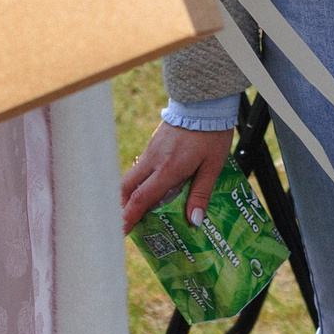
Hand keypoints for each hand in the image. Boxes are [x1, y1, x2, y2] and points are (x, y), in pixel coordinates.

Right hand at [121, 122, 236, 231]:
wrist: (203, 102)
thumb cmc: (210, 134)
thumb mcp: (212, 166)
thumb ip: (201, 193)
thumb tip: (194, 221)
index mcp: (167, 169)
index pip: (141, 198)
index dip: (129, 217)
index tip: (121, 231)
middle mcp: (153, 160)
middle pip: (126, 188)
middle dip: (121, 207)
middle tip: (122, 224)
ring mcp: (151, 150)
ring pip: (131, 177)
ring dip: (129, 195)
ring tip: (133, 211)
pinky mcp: (153, 143)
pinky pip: (141, 167)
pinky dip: (138, 182)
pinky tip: (148, 188)